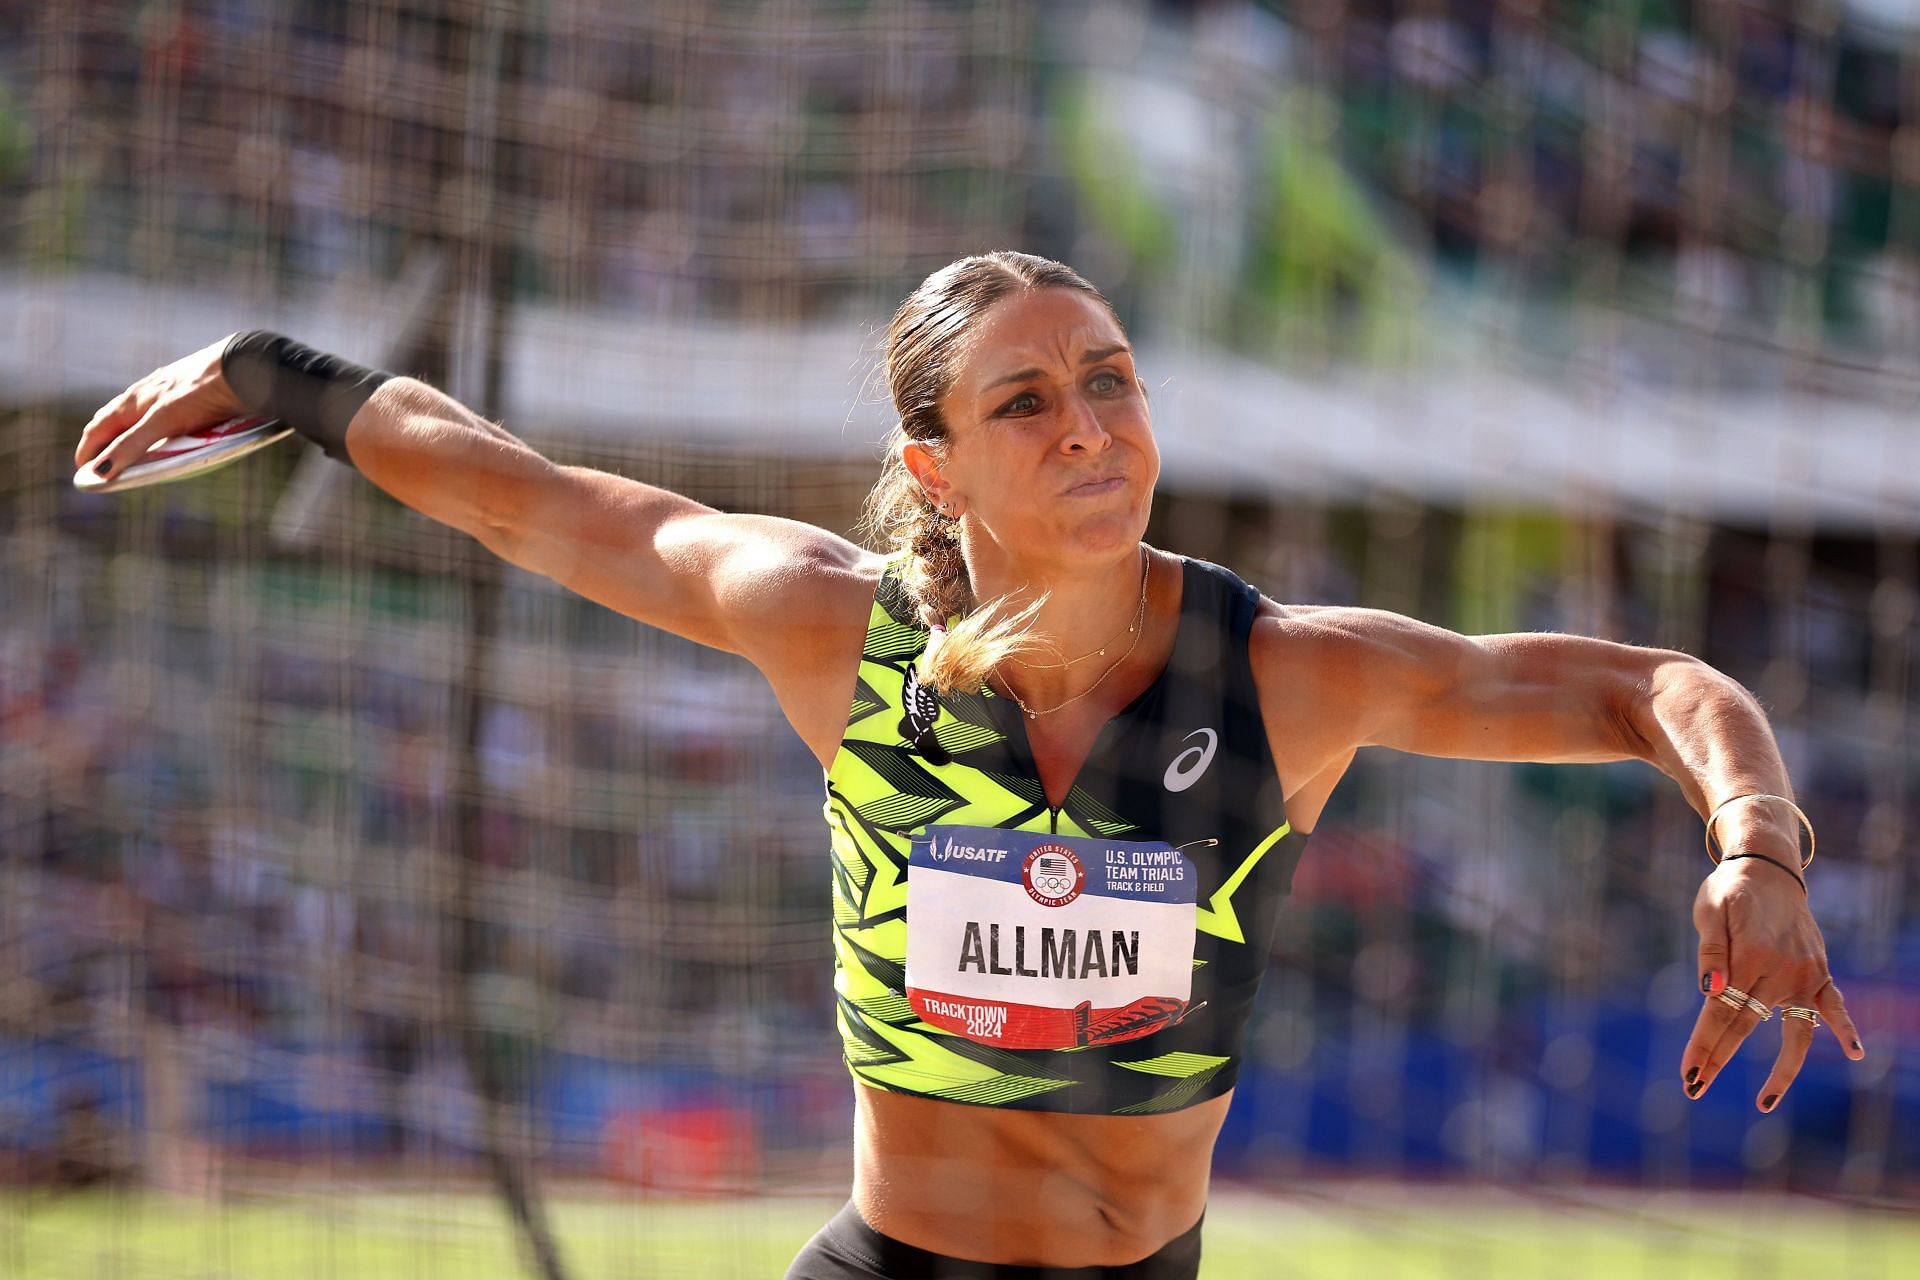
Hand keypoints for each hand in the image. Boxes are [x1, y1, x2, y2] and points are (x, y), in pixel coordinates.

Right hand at [73, 337, 246, 479]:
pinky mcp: (192, 395)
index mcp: (133, 400)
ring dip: (129, 435)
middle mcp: (146, 394)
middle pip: (115, 421)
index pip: (99, 427)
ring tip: (129, 452)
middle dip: (104, 442)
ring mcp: (169, 393)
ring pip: (140, 417)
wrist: (242, 369)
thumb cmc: (200, 392)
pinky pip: (165, 416)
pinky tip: (167, 434)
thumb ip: (131, 444)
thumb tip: (99, 471)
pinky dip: (155, 429)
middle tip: (100, 464)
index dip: (89, 450)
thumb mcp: (162, 421)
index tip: (83, 470)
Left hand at [1681, 859, 1864, 1109]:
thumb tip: (1710, 990)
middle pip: (1745, 1026)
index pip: (1720, 1013)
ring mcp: (1806, 975)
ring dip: (1782, 1070)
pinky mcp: (1820, 973)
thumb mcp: (1710, 911)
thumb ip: (1711, 952)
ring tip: (1765, 1103)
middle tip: (1695, 1088)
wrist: (1768, 868)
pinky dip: (1845, 1029)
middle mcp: (1782, 971)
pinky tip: (1856, 1055)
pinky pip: (1834, 1007)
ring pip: (1795, 1034)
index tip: (1688, 1074)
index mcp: (1750, 957)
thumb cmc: (1729, 890)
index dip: (1703, 1046)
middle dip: (1718, 1059)